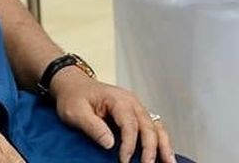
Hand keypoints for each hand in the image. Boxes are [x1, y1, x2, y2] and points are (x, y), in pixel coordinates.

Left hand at [51, 68, 176, 162]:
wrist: (73, 84)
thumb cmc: (74, 97)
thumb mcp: (75, 111)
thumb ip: (92, 126)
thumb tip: (110, 143)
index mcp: (117, 99)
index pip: (130, 124)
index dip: (129, 145)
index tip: (124, 161)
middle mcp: (131, 101)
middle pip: (148, 126)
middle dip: (151, 149)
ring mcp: (136, 107)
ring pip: (156, 127)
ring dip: (163, 145)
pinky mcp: (136, 114)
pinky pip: (153, 127)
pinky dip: (160, 141)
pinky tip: (165, 155)